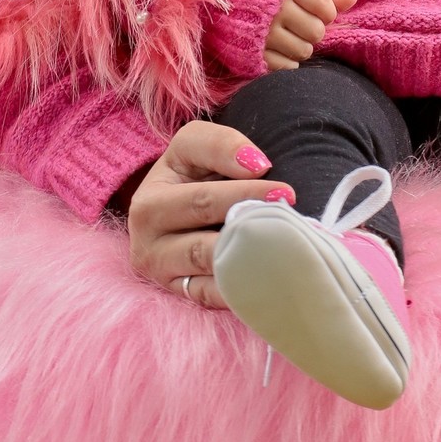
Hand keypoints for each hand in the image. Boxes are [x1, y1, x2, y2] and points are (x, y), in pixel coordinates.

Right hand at [128, 120, 296, 306]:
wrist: (170, 209)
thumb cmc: (188, 173)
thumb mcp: (192, 147)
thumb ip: (220, 145)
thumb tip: (256, 166)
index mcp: (150, 201)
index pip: (202, 200)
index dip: (245, 195)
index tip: (285, 192)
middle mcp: (147, 241)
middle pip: (208, 241)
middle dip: (253, 229)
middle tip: (292, 222)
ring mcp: (161, 271)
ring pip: (210, 272)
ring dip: (249, 260)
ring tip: (285, 248)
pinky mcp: (177, 292)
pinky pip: (211, 296)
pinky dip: (239, 288)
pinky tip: (268, 276)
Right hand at [264, 0, 356, 70]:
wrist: (227, 1)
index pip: (326, 7)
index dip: (327, 12)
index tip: (317, 10)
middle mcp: (276, 11)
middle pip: (317, 32)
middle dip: (314, 30)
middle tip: (301, 24)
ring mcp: (264, 34)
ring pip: (304, 51)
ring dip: (301, 46)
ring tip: (289, 35)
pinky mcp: (255, 54)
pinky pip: (287, 67)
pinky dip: (287, 61)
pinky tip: (279, 48)